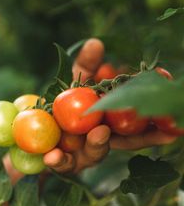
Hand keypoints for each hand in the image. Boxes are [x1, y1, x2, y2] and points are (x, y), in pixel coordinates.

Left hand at [43, 38, 176, 173]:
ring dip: (99, 145)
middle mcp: (101, 139)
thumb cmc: (60, 105)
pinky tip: (52, 156)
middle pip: (126, 142)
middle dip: (144, 138)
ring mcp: (82, 154)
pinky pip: (61, 163)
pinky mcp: (61, 163)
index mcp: (110, 121)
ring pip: (95, 153)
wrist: (35, 127)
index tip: (173, 120)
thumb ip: (85, 66)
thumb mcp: (72, 84)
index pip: (136, 123)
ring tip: (99, 134)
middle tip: (162, 133)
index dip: (155, 122)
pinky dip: (59, 160)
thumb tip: (95, 42)